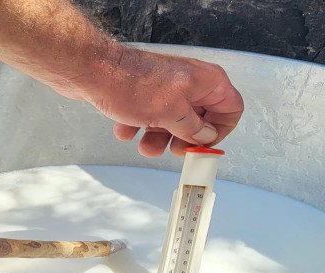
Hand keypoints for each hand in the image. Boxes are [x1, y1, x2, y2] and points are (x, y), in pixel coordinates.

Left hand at [64, 45, 244, 156]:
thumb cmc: (133, 85)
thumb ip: (193, 129)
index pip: (231, 108)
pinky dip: (138, 126)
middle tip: (173, 150)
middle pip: (199, 119)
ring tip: (144, 145)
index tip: (202, 145)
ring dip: (157, 138)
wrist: (92, 71)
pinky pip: (149, 116)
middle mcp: (189, 82)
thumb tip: (205, 137)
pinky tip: (125, 129)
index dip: (219, 131)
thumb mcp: (172, 115)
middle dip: (183, 138)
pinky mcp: (144, 92)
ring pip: (171, 121)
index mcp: (206, 81)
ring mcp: (166, 87)